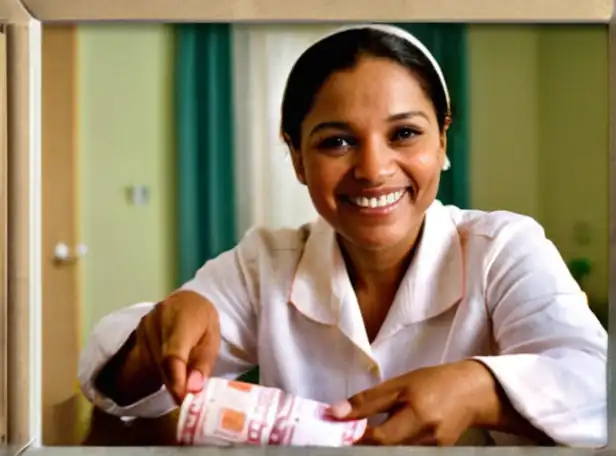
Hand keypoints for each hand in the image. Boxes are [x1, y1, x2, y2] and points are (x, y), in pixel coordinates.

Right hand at [99, 291, 220, 404]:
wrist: (186, 302)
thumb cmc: (203, 322)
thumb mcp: (212, 340)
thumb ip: (202, 365)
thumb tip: (193, 389)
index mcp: (182, 319)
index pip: (173, 355)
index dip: (176, 380)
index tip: (182, 399)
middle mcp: (158, 321)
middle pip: (162, 363)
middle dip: (175, 383)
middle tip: (188, 397)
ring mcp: (143, 328)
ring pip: (153, 364)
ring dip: (168, 377)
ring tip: (184, 378)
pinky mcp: (136, 335)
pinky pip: (146, 361)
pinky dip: (160, 371)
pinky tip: (171, 370)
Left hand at [329, 360, 490, 445]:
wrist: (472, 393)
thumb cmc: (433, 382)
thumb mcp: (400, 384)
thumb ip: (368, 400)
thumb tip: (336, 412)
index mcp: (418, 414)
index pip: (381, 438)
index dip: (357, 437)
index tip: (339, 432)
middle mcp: (428, 437)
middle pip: (387, 450)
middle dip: (365, 444)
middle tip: (349, 435)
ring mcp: (434, 449)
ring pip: (396, 452)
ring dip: (377, 446)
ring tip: (365, 434)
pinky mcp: (437, 454)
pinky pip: (407, 451)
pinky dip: (393, 446)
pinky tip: (387, 436)